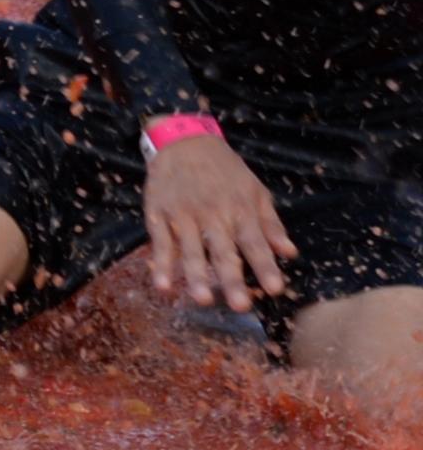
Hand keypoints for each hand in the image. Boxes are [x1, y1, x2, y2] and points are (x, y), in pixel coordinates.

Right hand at [142, 131, 293, 311]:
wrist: (184, 142)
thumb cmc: (224, 170)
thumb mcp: (255, 191)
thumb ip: (270, 224)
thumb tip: (289, 253)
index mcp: (240, 210)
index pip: (255, 243)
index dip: (265, 267)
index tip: (275, 289)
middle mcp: (213, 215)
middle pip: (223, 252)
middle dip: (232, 279)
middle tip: (240, 306)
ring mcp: (184, 216)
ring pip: (191, 251)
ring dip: (196, 276)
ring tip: (202, 300)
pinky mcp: (159, 216)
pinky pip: (161, 244)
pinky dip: (161, 265)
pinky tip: (163, 286)